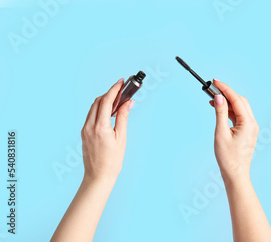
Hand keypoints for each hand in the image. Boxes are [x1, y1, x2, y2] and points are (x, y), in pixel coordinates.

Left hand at [52, 79, 135, 241]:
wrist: (99, 175)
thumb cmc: (112, 160)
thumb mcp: (121, 137)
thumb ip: (123, 118)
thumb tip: (128, 103)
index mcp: (100, 127)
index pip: (106, 101)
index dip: (114, 89)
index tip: (122, 82)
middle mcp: (89, 126)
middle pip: (98, 101)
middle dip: (110, 93)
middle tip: (122, 90)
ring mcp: (85, 129)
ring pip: (93, 107)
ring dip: (105, 100)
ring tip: (118, 100)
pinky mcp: (84, 133)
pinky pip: (91, 115)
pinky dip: (100, 109)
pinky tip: (110, 111)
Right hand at [209, 80, 259, 179]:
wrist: (235, 174)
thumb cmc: (228, 157)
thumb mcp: (221, 133)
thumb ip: (220, 113)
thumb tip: (218, 97)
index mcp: (248, 123)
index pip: (237, 100)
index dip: (225, 89)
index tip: (215, 81)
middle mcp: (252, 123)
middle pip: (240, 101)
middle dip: (227, 93)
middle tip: (212, 88)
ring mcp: (251, 127)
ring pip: (240, 108)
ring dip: (227, 102)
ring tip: (212, 98)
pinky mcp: (247, 131)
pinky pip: (239, 116)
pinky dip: (229, 111)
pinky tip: (218, 109)